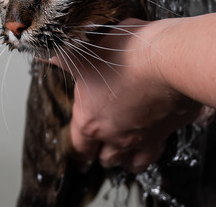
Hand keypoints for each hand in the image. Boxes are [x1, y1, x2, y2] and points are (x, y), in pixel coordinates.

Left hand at [49, 18, 201, 172]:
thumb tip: (45, 55)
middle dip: (103, 156)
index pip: (79, 144)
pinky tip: (152, 148)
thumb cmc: (125, 55)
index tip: (81, 156)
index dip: (80, 150)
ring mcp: (141, 138)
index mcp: (89, 119)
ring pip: (132, 162)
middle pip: (105, 158)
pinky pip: (157, 153)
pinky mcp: (167, 133)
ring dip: (127, 161)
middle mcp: (114, 135)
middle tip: (103, 156)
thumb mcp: (85, 53)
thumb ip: (64, 59)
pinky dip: (152, 153)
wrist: (169, 61)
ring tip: (126, 160)